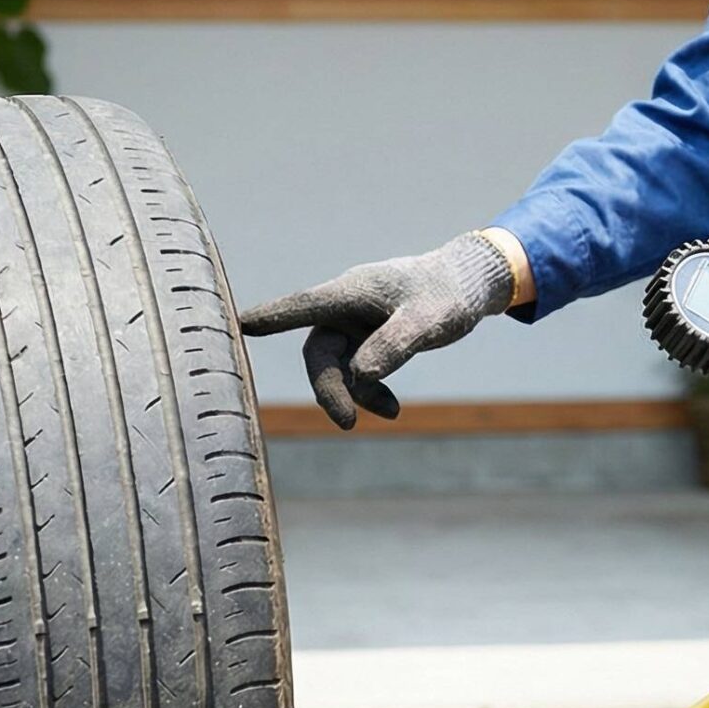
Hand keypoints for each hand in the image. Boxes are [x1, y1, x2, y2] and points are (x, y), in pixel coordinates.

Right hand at [237, 233, 513, 428]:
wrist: (469, 285)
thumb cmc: (448, 293)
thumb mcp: (429, 320)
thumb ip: (395, 345)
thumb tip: (360, 376)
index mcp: (353, 291)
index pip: (305, 306)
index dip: (273, 317)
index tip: (240, 324)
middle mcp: (346, 307)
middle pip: (319, 352)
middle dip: (330, 388)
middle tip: (347, 422)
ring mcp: (354, 324)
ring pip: (336, 367)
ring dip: (355, 394)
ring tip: (391, 412)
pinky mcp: (366, 340)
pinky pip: (355, 372)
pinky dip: (369, 391)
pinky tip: (391, 409)